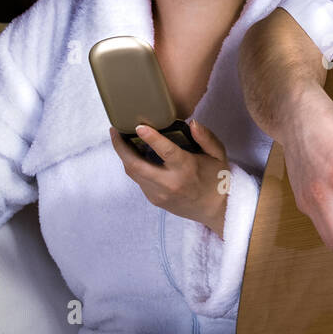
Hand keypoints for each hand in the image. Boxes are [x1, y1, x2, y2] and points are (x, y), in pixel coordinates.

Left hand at [110, 119, 231, 235]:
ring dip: (123, 155)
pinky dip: (133, 165)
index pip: (166, 152)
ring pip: (133, 173)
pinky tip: (132, 154)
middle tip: (114, 129)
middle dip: (121, 147)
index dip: (151, 138)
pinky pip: (139, 180)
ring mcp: (160, 194)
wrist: (215, 210)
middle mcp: (170, 183)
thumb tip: (192, 123)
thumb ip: (206, 137)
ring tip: (119, 138)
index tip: (139, 126)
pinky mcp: (154, 200)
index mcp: (187, 169)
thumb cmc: (217, 179)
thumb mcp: (218, 155)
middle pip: (136, 165)